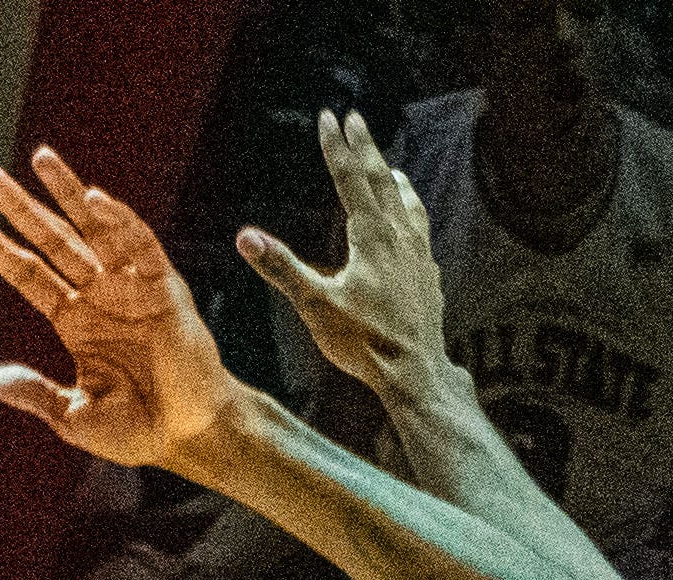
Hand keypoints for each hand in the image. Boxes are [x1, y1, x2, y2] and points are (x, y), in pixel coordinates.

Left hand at [0, 147, 250, 471]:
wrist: (187, 437)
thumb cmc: (136, 430)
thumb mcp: (73, 416)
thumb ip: (35, 393)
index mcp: (74, 321)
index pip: (28, 275)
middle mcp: (99, 296)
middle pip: (54, 241)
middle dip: (23, 208)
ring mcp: (131, 287)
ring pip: (94, 229)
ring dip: (67, 193)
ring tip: (38, 159)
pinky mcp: (164, 288)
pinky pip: (140, 246)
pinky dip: (119, 220)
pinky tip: (93, 197)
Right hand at [231, 113, 445, 405]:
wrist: (415, 370)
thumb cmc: (363, 342)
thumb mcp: (314, 305)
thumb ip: (281, 268)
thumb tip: (245, 237)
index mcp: (372, 235)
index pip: (351, 178)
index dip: (337, 147)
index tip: (329, 117)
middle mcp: (400, 235)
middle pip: (380, 179)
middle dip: (365, 147)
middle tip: (355, 119)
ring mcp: (418, 252)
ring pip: (406, 201)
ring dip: (393, 178)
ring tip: (389, 166)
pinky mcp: (428, 273)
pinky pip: (420, 228)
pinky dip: (412, 211)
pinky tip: (411, 221)